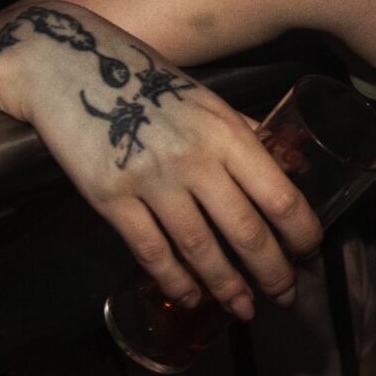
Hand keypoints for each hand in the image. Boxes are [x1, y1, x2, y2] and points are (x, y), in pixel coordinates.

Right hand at [0, 4, 317, 319]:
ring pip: (200, 249)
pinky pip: (152, 252)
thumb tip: (294, 165)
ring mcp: (150, 181)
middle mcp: (193, 159)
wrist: (65, 67)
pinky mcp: (110, 199)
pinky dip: (176, 281)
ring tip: (244, 309)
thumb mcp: (206, 100)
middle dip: (273, 272)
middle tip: (286, 297)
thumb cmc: (145, 82)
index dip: (301, 232)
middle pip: (245, 231)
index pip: (279, 195)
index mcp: (225, 132)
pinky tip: (192, 298)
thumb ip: (247, 133)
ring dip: (227, 287)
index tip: (310, 253)